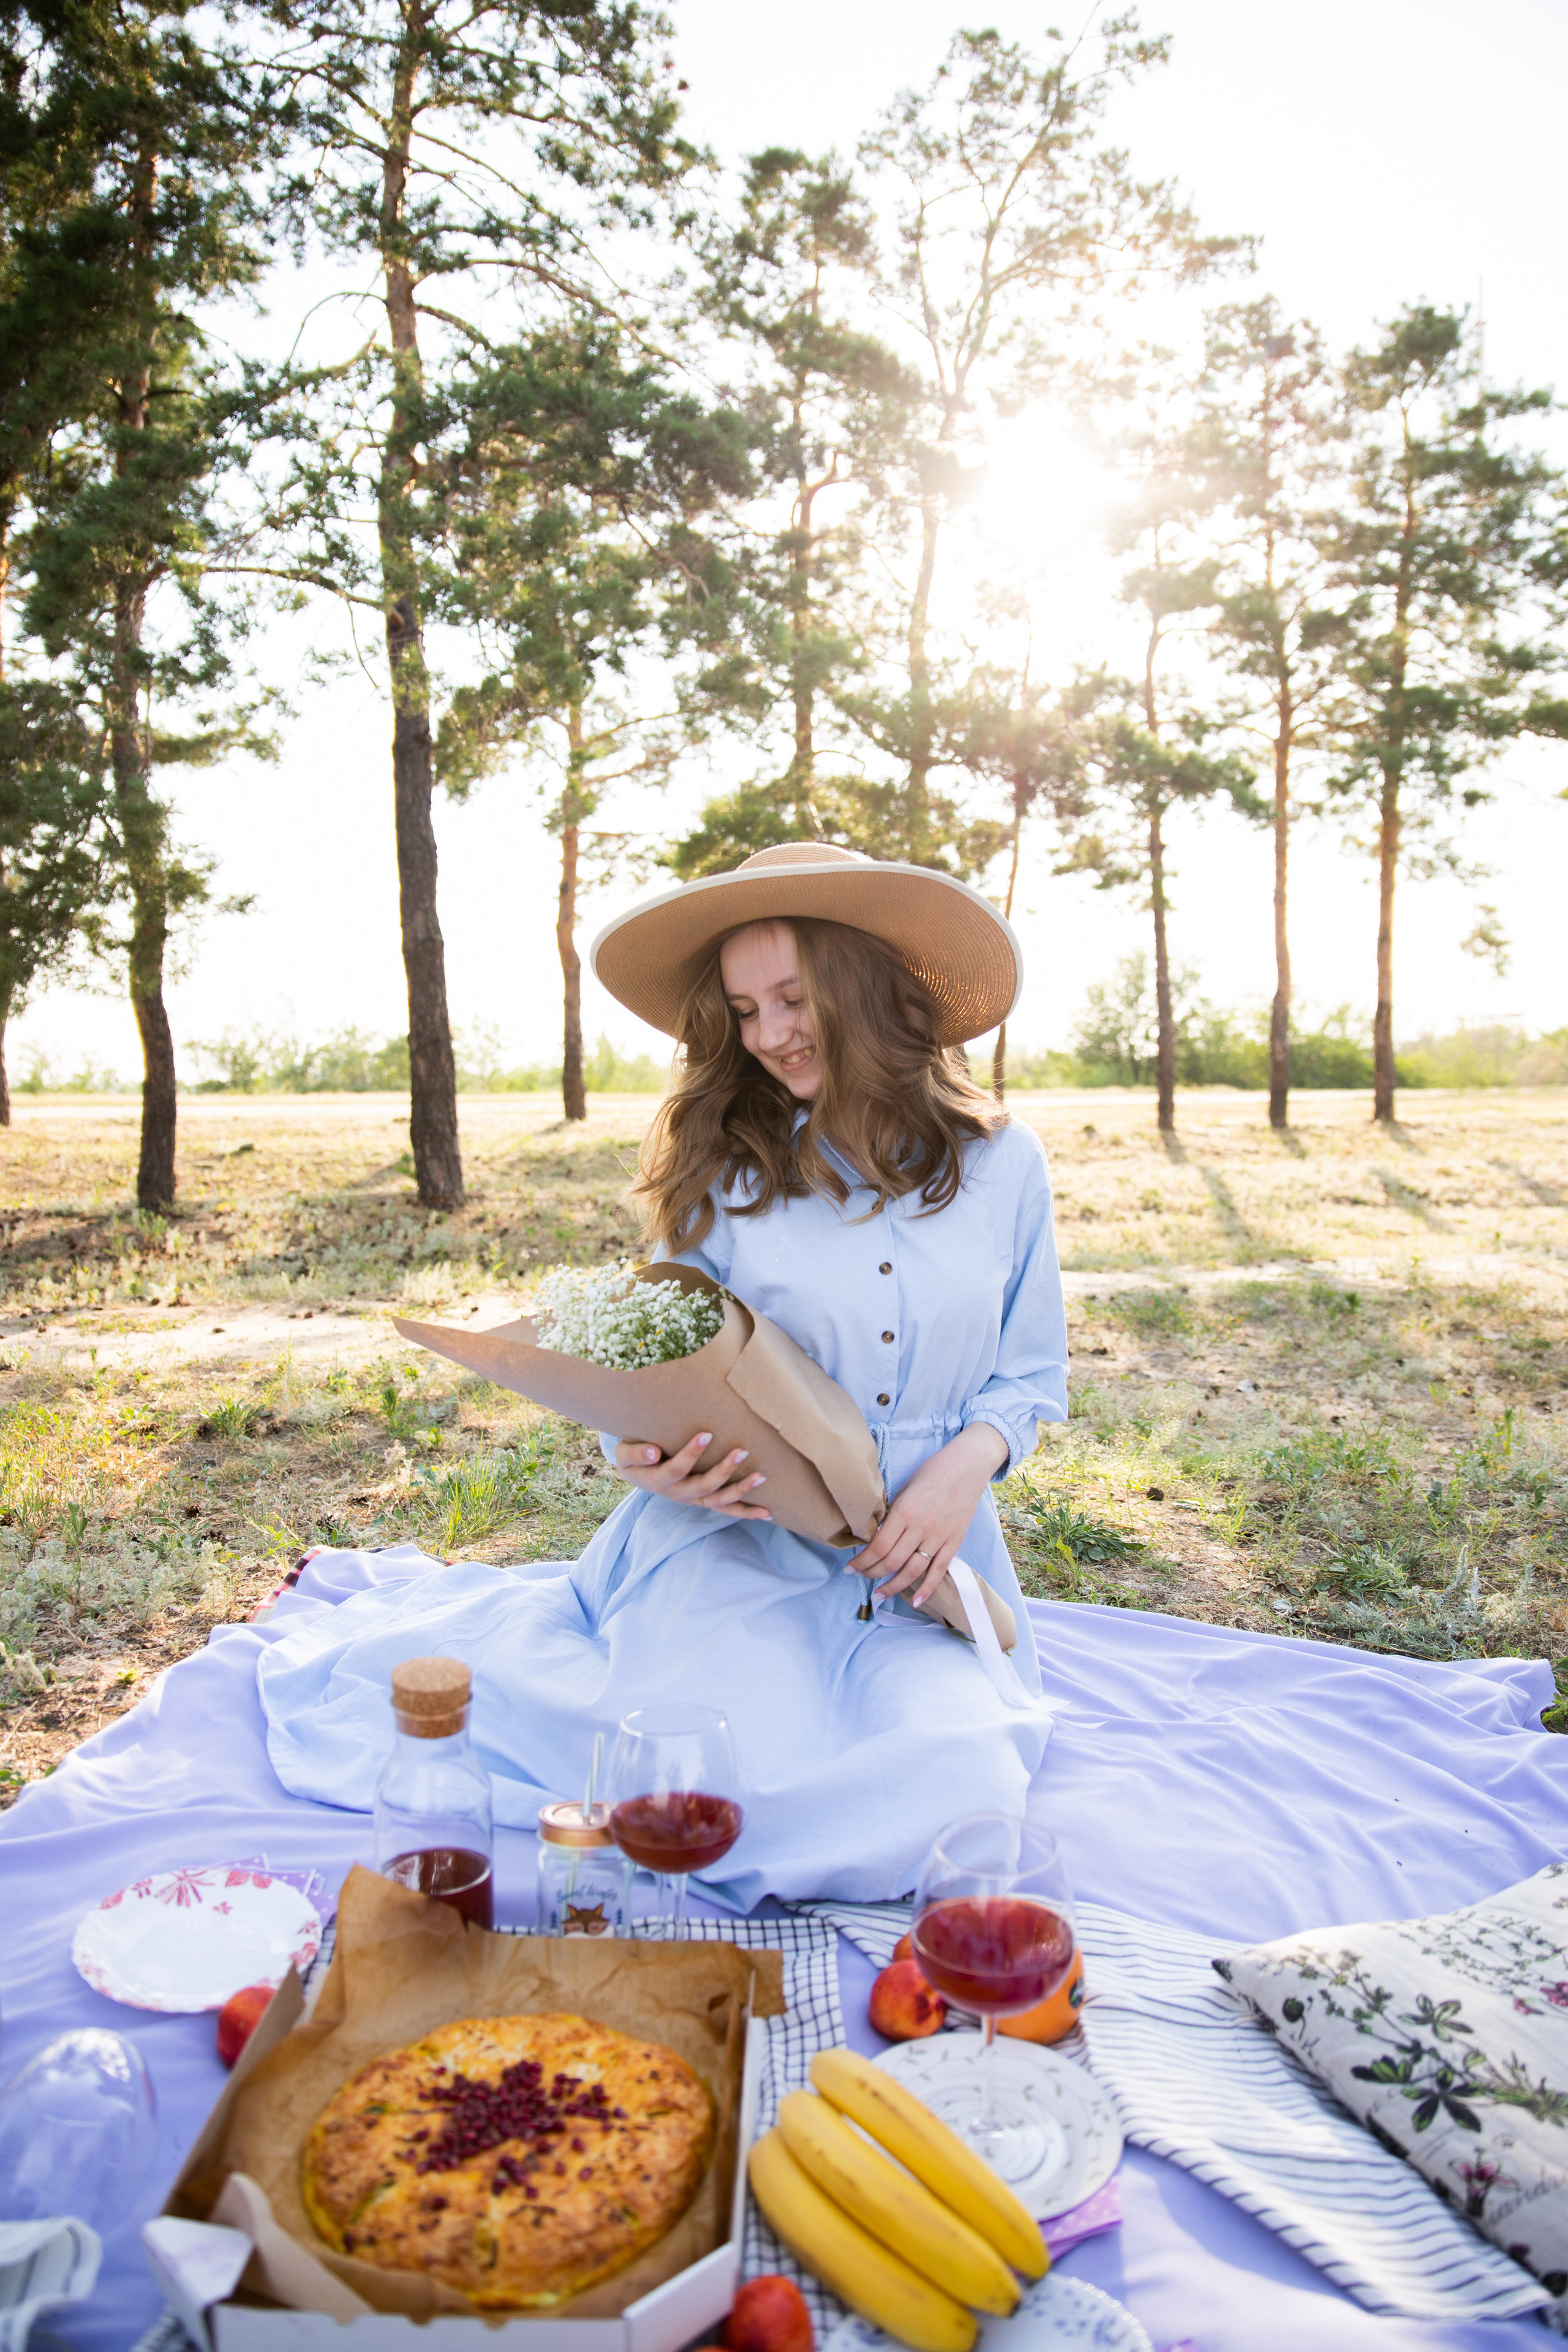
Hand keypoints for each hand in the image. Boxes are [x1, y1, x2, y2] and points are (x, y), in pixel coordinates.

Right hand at [612, 1432, 771, 1519]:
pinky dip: (746, 1512)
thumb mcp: (624, 1454)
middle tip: (742, 1451)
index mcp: (659, 1480)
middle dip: (724, 1470)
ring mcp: (694, 1499)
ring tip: (761, 1477)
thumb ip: (635, 1453)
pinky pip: (726, 1509)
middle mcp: (679, 1494)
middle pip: (704, 1486)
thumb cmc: (634, 1456)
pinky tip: (766, 1512)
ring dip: (741, 1490)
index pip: (677, 1468)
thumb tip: (653, 1451)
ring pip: (719, 1500)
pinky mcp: (704, 1501)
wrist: (638, 1471)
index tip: (707, 1434)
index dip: (691, 1453)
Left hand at [847, 1423, 1008, 1607]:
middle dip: (871, 1574)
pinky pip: (938, 1570)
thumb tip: (874, 1538)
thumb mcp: (904, 1490)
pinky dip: (927, 1589)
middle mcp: (920, 1527)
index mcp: (904, 1512)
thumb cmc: (932, 1473)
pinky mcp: (954, 1542)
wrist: (967, 1466)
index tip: (850, 1567)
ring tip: (879, 1594)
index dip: (861, 1562)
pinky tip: (915, 1601)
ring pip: (912, 1571)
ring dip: (893, 1586)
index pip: (878, 1547)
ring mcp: (939, 1537)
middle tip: (860, 1578)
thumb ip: (892, 1515)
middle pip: (891, 1561)